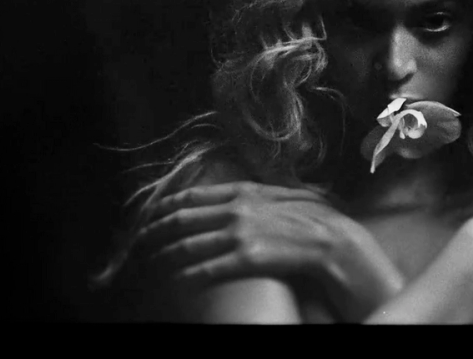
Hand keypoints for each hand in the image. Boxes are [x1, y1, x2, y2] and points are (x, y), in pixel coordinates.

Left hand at [136, 181, 401, 320]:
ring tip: (149, 264)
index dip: (163, 207)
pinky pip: (206, 269)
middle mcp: (236, 208)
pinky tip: (176, 281)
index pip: (190, 195)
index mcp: (243, 191)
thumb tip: (235, 192)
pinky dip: (186, 275)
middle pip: (180, 219)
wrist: (334, 242)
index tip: (147, 216)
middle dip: (153, 232)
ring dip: (162, 256)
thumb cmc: (312, 220)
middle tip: (137, 243)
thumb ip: (256, 193)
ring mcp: (240, 233)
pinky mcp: (246, 258)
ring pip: (186, 244)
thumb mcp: (282, 196)